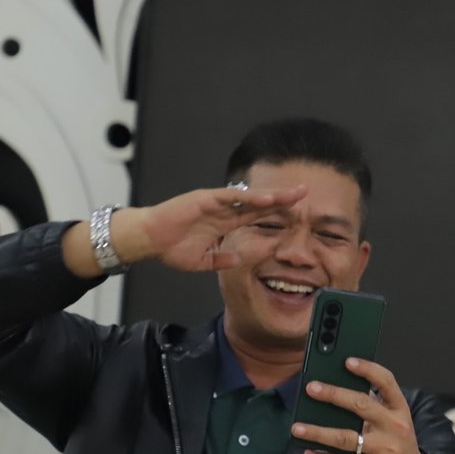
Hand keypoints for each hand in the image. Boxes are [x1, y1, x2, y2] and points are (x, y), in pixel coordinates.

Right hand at [118, 184, 308, 271]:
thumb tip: (239, 261)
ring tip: (293, 194)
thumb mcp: (203, 261)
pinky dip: (249, 197)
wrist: (149, 240)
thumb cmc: (171, 247)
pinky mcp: (205, 199)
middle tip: (305, 192)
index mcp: (225, 223)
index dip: (277, 214)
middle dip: (282, 198)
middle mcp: (224, 210)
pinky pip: (231, 197)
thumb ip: (222, 259)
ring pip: (250, 197)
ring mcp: (216, 203)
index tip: (298, 213)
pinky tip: (265, 199)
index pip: (258, 216)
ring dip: (272, 196)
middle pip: (259, 203)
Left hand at [290, 358, 431, 453]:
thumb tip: (337, 387)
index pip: (387, 382)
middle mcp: (394, 426)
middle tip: (311, 388)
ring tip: (297, 427)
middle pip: (361, 406)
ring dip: (319, 432)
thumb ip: (372, 405)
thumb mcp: (393, 420)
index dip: (368, 369)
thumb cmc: (397, 443)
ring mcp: (383, 448)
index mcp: (399, 409)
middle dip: (334, 395)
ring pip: (346, 437)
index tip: (347, 361)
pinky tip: (308, 452)